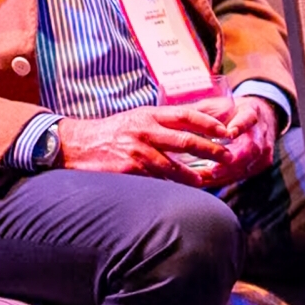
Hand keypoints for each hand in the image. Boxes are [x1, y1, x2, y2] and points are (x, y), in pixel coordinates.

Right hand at [55, 103, 233, 180]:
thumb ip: (166, 120)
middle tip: (227, 158)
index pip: (188, 115)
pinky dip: (167, 185)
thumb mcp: (140, 117)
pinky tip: (178, 190)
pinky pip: (153, 179)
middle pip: (186, 141)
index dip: (209, 123)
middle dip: (210, 150)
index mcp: (151, 114)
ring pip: (172, 165)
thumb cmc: (115, 130)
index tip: (227, 131)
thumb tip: (199, 118)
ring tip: (204, 181)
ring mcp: (137, 150)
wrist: (77, 143)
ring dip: (191, 175)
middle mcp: (146, 130)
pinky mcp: (127, 168)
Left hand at [183, 93, 278, 188]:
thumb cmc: (230, 113)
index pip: (249, 118)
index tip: (230, 133)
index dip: (240, 125)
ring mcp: (263, 150)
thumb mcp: (218, 106)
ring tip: (202, 180)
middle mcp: (261, 132)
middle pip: (251, 148)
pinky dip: (223, 180)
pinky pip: (242, 175)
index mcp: (251, 112)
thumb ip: (201, 112)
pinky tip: (205, 183)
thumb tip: (173, 115)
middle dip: (233, 161)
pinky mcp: (259, 165)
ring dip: (224, 175)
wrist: (257, 120)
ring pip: (247, 166)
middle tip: (213, 170)